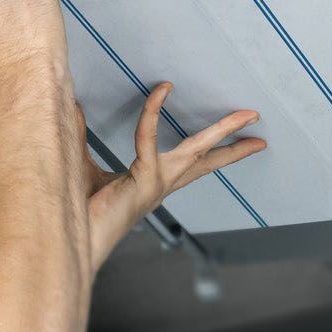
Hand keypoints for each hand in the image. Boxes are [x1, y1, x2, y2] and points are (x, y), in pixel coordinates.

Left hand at [79, 83, 265, 265]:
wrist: (74, 240)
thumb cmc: (79, 209)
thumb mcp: (83, 165)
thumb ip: (81, 137)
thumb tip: (72, 107)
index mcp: (154, 182)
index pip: (192, 164)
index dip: (212, 147)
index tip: (229, 131)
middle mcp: (161, 184)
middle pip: (207, 160)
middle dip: (235, 145)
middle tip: (259, 128)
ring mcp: (156, 184)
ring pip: (197, 151)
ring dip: (222, 131)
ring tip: (247, 116)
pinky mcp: (142, 180)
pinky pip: (149, 139)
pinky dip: (153, 114)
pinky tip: (161, 91)